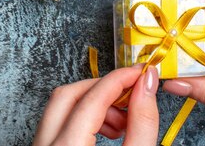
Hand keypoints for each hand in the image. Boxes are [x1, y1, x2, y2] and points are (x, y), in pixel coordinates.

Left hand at [32, 65, 158, 145]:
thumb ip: (143, 123)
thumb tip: (147, 83)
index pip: (90, 99)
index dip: (119, 80)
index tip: (142, 72)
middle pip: (67, 95)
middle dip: (102, 90)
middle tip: (131, 96)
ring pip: (60, 107)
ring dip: (93, 105)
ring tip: (122, 123)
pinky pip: (57, 123)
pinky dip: (83, 119)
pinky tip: (108, 131)